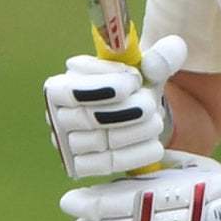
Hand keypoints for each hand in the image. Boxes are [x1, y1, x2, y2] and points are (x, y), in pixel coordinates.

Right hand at [44, 34, 186, 178]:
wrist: (140, 120)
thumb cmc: (138, 88)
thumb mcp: (153, 66)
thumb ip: (162, 55)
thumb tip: (154, 63)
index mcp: (64, 84)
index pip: (71, 89)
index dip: (105, 86)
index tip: (136, 80)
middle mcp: (58, 114)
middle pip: (88, 117)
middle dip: (127, 110)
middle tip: (150, 105)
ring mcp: (67, 143)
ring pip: (99, 142)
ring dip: (135, 132)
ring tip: (155, 122)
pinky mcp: (81, 165)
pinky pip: (105, 165)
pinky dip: (135, 155)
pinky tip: (154, 145)